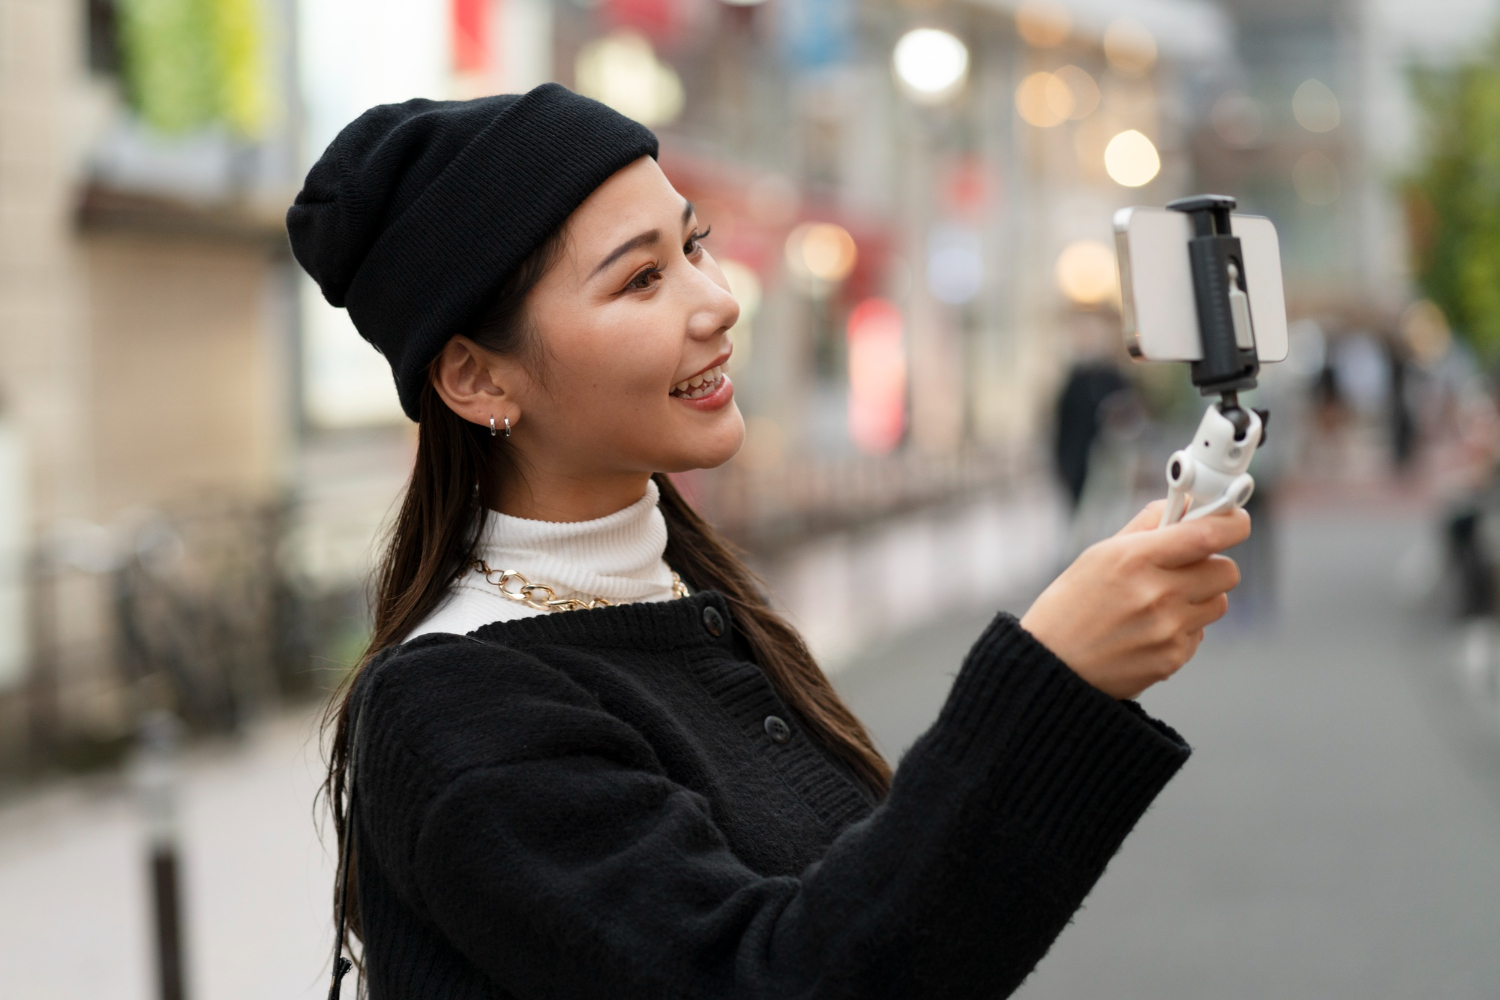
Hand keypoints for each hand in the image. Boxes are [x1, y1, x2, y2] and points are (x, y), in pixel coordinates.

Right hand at [1019, 501, 1248, 699]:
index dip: (1232, 522)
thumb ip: (1144, 528)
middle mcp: (1156, 594)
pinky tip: (1148, 630)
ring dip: (1199, 598)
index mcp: (1135, 559)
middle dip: (1212, 565)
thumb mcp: (1097, 556)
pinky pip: (1199, 633)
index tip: (1235, 518)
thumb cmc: (1069, 606)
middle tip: (1187, 567)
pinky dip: (1182, 628)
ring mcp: (1167, 630)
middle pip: (1226, 571)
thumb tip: (1183, 503)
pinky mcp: (1172, 659)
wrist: (1051, 667)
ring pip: (1218, 603)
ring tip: (1161, 603)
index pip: (1207, 534)